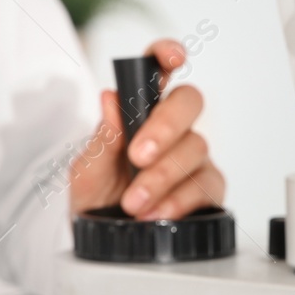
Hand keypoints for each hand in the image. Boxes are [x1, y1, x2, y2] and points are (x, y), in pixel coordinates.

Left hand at [69, 39, 225, 219]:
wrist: (102, 240)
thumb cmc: (95, 197)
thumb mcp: (87, 170)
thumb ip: (102, 138)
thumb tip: (110, 99)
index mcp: (139, 111)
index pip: (157, 71)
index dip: (167, 54)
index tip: (173, 57)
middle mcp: (170, 128)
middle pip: (188, 102)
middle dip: (166, 127)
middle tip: (138, 157)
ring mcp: (191, 157)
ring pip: (196, 147)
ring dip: (162, 176)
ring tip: (134, 202)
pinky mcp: (207, 188)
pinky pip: (206, 185)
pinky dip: (179, 200)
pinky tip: (157, 213)